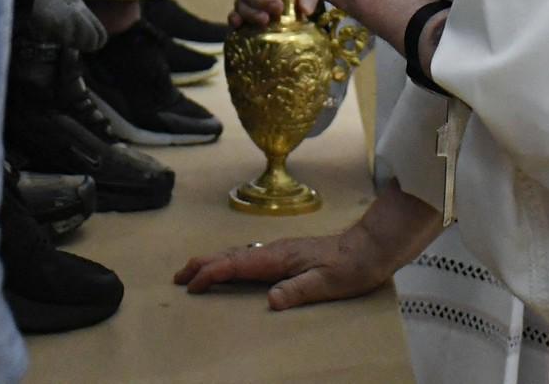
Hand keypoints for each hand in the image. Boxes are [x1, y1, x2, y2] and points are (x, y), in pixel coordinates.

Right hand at [173, 232, 391, 310]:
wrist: (369, 248)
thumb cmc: (350, 267)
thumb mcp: (327, 284)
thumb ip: (298, 291)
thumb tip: (270, 300)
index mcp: (278, 257)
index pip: (236, 264)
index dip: (211, 274)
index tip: (191, 285)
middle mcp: (274, 250)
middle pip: (230, 255)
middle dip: (202, 264)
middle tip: (178, 277)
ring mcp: (279, 250)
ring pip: (237, 253)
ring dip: (213, 262)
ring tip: (195, 272)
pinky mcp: (285, 254)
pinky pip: (248, 256)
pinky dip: (229, 261)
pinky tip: (230, 268)